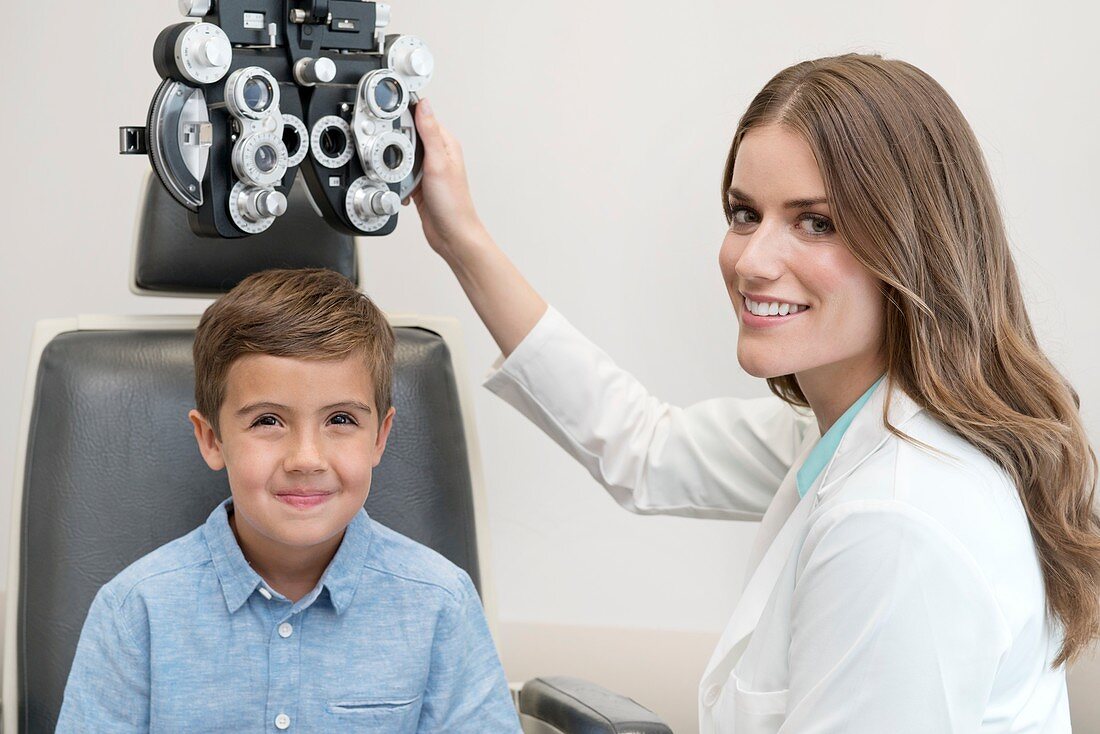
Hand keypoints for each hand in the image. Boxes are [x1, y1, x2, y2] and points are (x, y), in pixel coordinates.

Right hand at [405, 99, 489, 260]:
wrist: (452, 235)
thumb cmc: (452, 203)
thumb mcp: (438, 162)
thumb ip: (429, 132)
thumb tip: (424, 104)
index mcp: (446, 144)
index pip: (422, 118)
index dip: (405, 116)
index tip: (391, 118)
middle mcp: (438, 155)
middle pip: (408, 138)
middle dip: (397, 145)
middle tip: (395, 156)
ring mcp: (428, 171)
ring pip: (402, 157)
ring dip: (397, 166)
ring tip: (401, 176)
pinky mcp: (419, 185)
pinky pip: (401, 176)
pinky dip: (398, 182)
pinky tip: (402, 190)